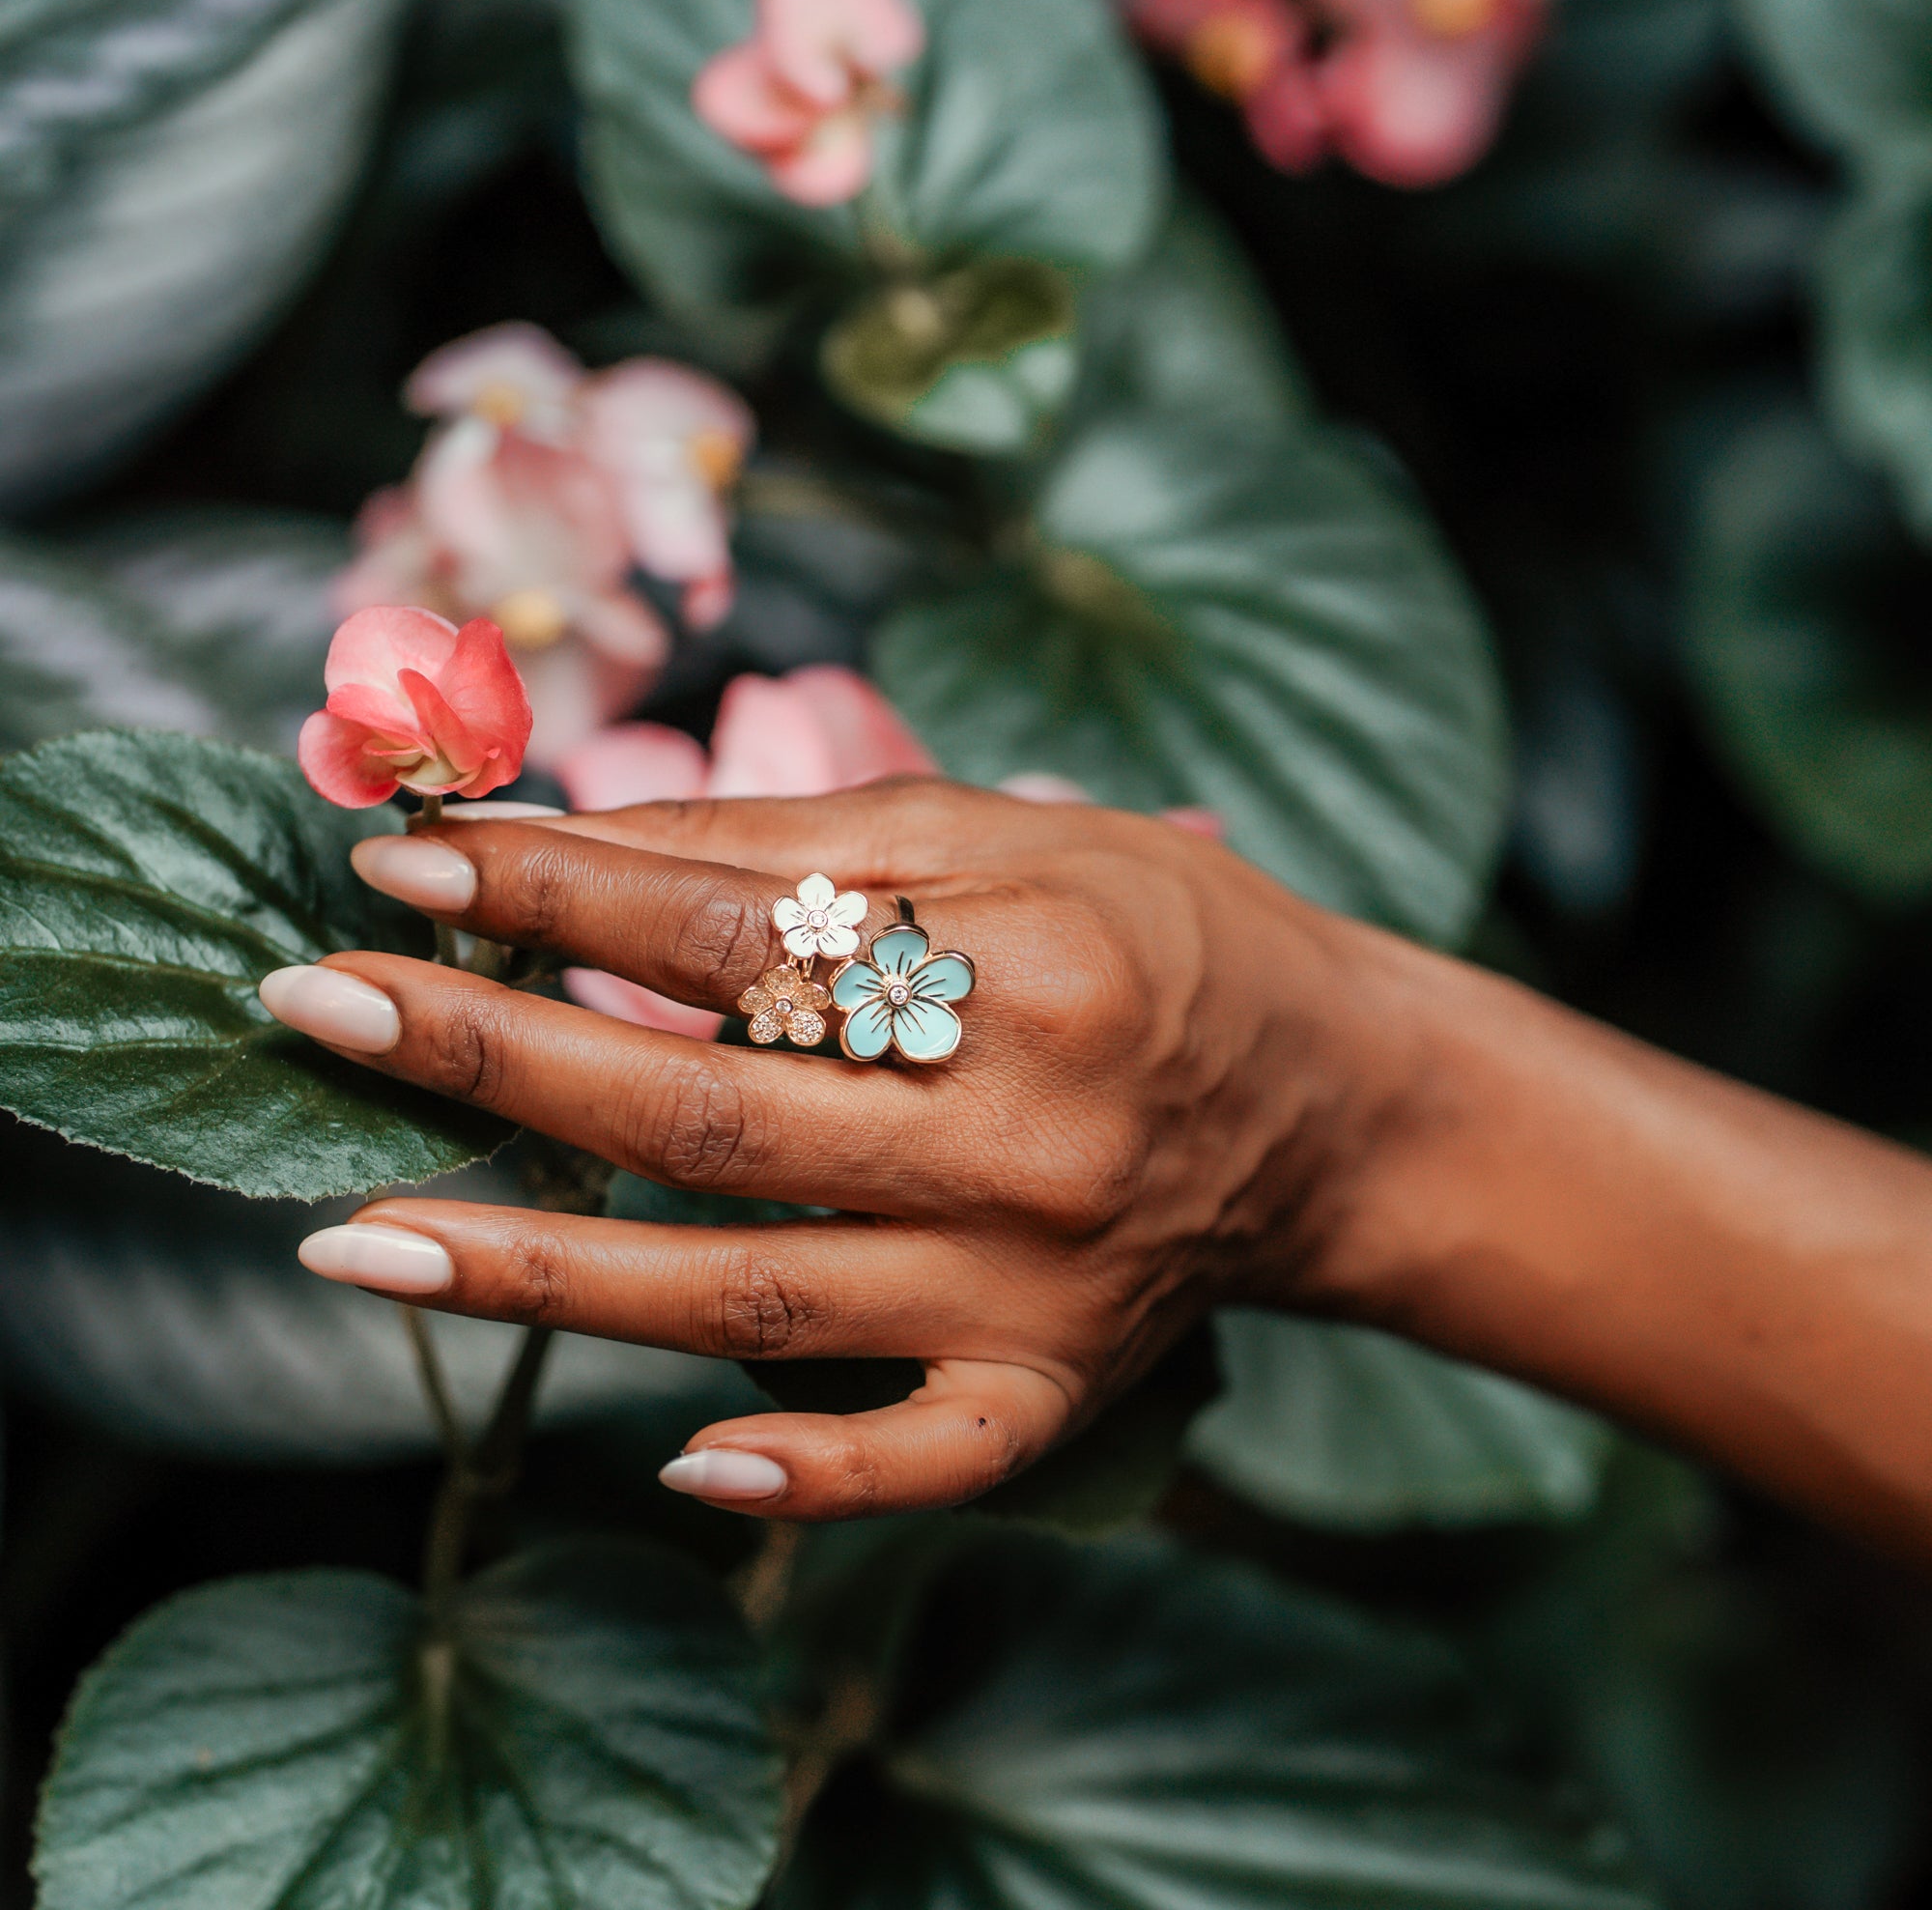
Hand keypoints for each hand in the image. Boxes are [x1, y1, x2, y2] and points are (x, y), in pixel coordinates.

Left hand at [259, 781, 1366, 1519]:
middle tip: (309, 1007)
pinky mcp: (1055, 1391)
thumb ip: (798, 851)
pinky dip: (801, 1476)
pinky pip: (918, 1464)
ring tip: (349, 1246)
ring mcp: (1037, 1291)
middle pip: (711, 1111)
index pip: (734, 930)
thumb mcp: (1012, 833)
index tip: (402, 863)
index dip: (554, 893)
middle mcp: (1029, 1137)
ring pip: (752, 1294)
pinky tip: (668, 1464)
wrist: (1334, 1103)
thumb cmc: (1165, 936)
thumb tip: (572, 849)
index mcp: (1029, 961)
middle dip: (489, 1058)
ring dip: (539, 1278)